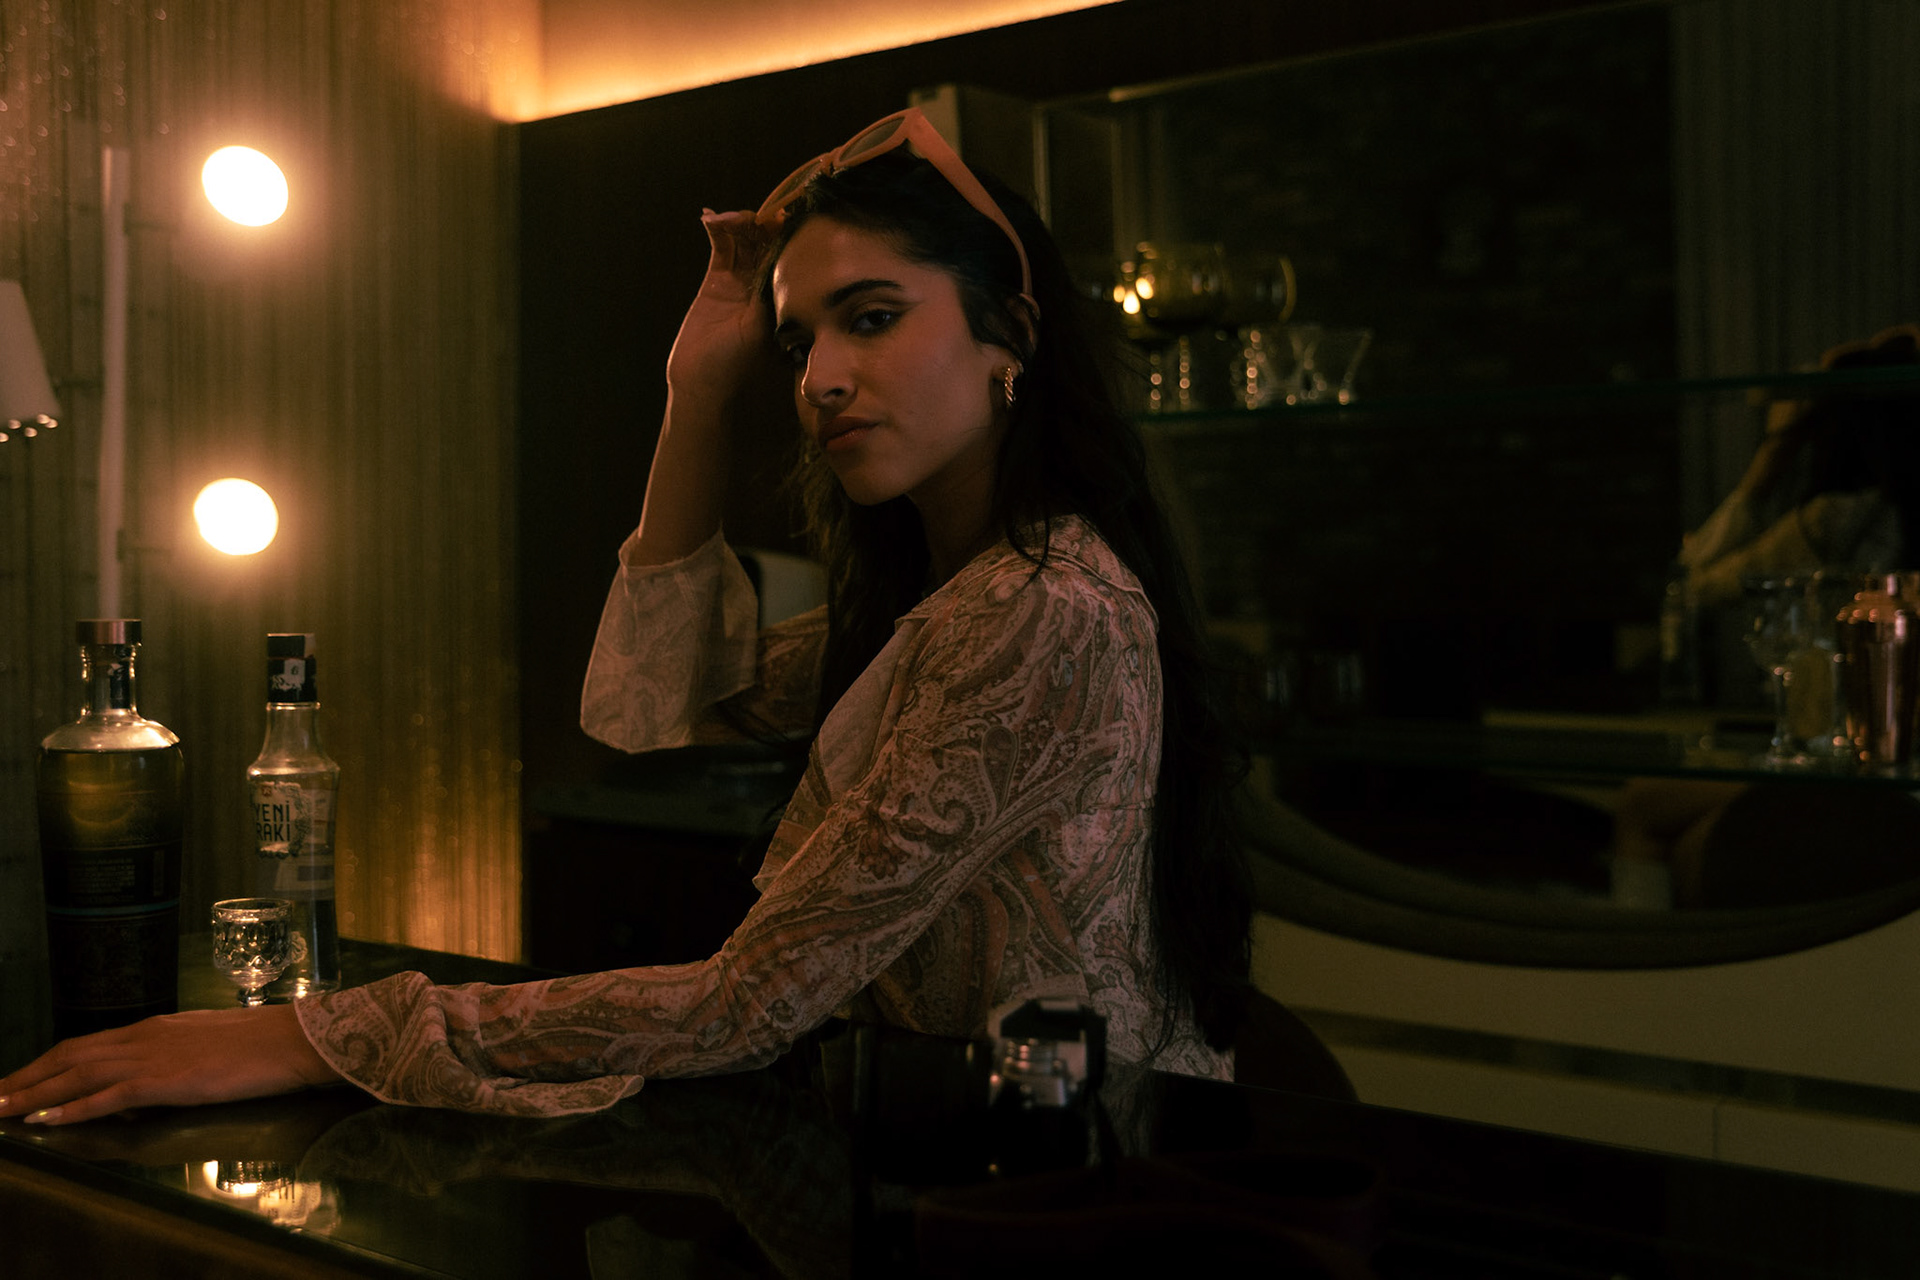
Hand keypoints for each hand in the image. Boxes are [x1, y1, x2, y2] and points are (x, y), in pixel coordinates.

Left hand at [0, 1004, 344, 1126]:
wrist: (291, 1039)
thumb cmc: (261, 1042)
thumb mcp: (207, 1041)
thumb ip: (175, 1053)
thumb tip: (154, 1073)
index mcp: (155, 1027)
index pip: (86, 1044)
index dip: (47, 1062)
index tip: (20, 1076)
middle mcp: (144, 1037)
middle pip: (69, 1055)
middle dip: (26, 1076)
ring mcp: (152, 1058)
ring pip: (76, 1074)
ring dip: (32, 1093)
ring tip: (0, 1108)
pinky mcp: (164, 1081)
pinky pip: (105, 1096)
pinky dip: (70, 1109)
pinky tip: (45, 1119)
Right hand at [664, 208, 775, 401]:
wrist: (702, 381)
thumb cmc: (735, 364)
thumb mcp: (761, 331)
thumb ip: (770, 302)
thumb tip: (788, 268)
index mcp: (780, 296)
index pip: (787, 257)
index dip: (787, 235)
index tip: (787, 218)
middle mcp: (762, 285)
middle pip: (766, 242)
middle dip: (763, 223)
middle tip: (759, 214)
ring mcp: (739, 282)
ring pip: (743, 240)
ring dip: (738, 222)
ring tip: (730, 218)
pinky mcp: (716, 281)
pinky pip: (720, 247)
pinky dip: (717, 229)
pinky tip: (710, 218)